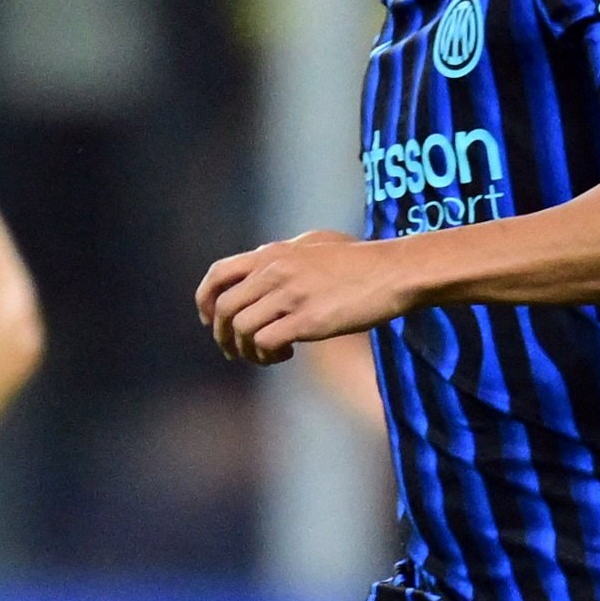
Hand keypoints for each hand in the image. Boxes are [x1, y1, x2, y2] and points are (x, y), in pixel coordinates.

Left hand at [196, 229, 406, 365]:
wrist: (394, 272)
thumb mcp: (315, 244)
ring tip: (269, 355)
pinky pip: (266, 343)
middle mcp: (274, 271)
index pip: (218, 275)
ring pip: (241, 330)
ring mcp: (290, 295)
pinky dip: (268, 355)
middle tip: (237, 352)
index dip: (205, 302)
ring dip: (248, 351)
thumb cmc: (361, 261)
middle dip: (224, 337)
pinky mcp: (307, 320)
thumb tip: (264, 264)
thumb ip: (285, 254)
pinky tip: (288, 354)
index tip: (210, 322)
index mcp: (272, 254)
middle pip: (223, 309)